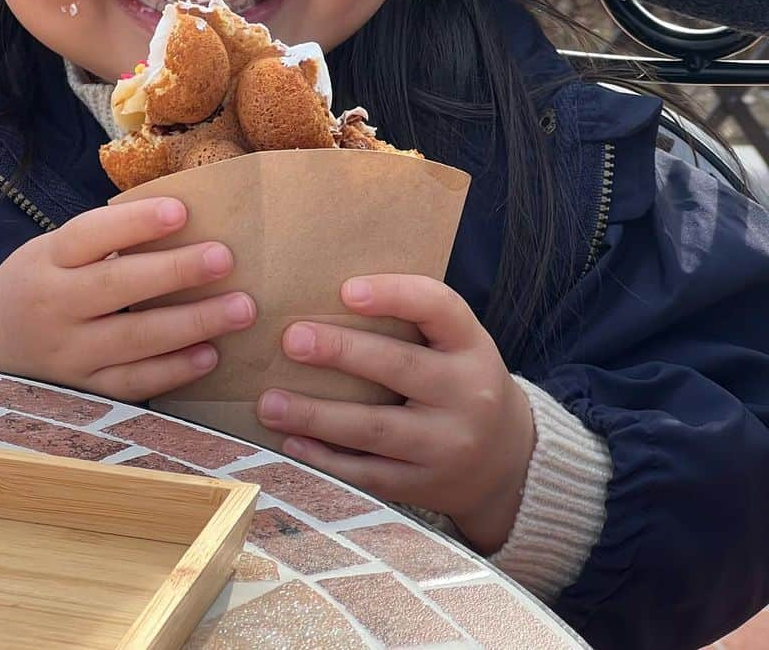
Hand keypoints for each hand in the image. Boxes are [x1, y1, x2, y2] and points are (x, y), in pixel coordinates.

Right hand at [0, 196, 255, 399]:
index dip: (136, 222)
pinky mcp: (80, 391)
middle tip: (226, 257)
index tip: (182, 210)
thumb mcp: (49, 253)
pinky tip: (209, 355)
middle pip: (118, 286)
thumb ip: (101, 242)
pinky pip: (132, 383)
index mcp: (45, 260)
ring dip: (192, 324)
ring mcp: (66, 354)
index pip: (91, 234)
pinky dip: (173, 371)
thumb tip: (181, 219)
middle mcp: (52, 306)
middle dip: (177, 271)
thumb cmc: (32, 287)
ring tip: (241, 308)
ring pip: (134, 339)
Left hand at [256, 275, 535, 554]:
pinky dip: (325, 459)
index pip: (439, 307)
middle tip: (291, 339)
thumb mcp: (456, 345)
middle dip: (341, 352)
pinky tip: (291, 441)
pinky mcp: (425, 487)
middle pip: (400, 367)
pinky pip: (368, 474)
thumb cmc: (459, 382)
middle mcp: (467, 393)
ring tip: (269, 402)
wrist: (507, 462)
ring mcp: (448, 445)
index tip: (346, 289)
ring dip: (316, 414)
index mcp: (472, 345)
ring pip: (375, 428)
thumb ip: (410, 321)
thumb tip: (325, 293)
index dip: (394, 294)